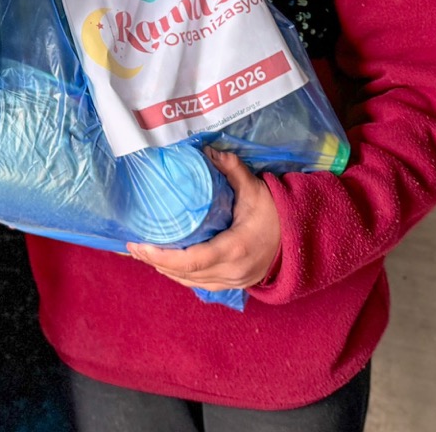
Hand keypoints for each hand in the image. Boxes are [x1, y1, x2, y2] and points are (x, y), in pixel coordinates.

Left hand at [126, 149, 280, 290]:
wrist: (302, 239)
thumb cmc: (277, 214)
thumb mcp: (255, 189)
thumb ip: (232, 169)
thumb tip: (208, 150)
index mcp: (234, 248)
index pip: (191, 260)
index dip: (162, 256)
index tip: (140, 245)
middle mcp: (232, 271)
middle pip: (185, 275)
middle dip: (156, 262)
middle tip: (132, 247)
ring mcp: (233, 281)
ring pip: (191, 282)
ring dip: (165, 270)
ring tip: (143, 254)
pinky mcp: (234, 284)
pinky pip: (201, 284)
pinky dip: (181, 275)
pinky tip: (166, 264)